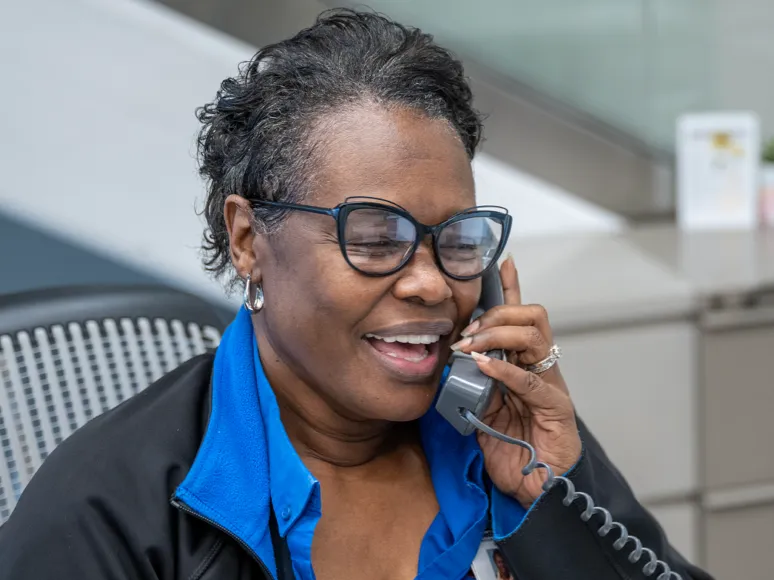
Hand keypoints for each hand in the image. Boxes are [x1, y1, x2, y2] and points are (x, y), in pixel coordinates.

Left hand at [450, 256, 581, 508]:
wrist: (539, 488)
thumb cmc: (513, 447)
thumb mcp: (484, 407)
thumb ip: (473, 381)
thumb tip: (450, 359)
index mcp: (525, 362)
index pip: (521, 315)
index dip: (511, 287)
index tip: (499, 262)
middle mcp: (541, 366)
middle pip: (531, 315)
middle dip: (496, 315)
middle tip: (467, 330)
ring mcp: (550, 384)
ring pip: (534, 336)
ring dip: (498, 335)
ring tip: (472, 346)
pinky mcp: (556, 407)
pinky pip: (530, 379)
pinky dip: (505, 369)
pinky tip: (484, 366)